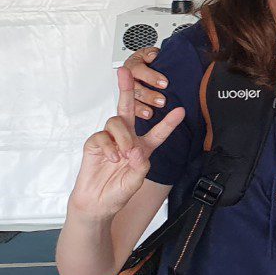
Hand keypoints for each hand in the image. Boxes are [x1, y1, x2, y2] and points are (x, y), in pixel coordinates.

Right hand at [68, 68, 183, 219]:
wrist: (98, 203)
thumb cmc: (119, 190)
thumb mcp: (138, 178)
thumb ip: (140, 163)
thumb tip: (133, 149)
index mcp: (143, 147)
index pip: (158, 132)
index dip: (169, 122)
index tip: (181, 111)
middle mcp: (127, 138)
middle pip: (128, 108)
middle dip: (126, 88)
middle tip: (125, 71)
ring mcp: (110, 139)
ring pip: (117, 121)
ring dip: (123, 137)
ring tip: (124, 155)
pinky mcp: (94, 143)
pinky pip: (102, 136)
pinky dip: (109, 146)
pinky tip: (111, 158)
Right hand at [124, 46, 169, 119]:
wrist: (149, 67)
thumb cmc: (149, 62)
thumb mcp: (150, 54)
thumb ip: (151, 54)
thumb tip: (153, 55)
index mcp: (133, 65)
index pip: (139, 70)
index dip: (151, 77)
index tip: (165, 83)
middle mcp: (129, 78)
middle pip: (135, 87)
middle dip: (148, 95)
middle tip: (162, 100)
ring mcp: (128, 90)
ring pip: (131, 99)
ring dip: (141, 106)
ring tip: (151, 112)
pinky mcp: (129, 100)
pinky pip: (130, 108)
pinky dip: (138, 113)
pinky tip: (146, 116)